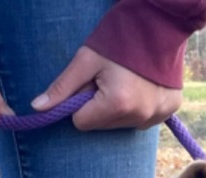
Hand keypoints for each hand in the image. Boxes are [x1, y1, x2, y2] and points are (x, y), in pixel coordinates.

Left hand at [31, 46, 182, 130]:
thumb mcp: (86, 59)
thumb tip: (37, 108)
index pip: (81, 123)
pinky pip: (144, 120)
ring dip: (119, 108)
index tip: (88, 84)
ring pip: (122, 125)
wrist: (160, 24)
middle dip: (99, 106)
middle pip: (103, 126)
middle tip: (108, 79)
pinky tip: (143, 87)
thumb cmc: (118, 39)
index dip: (80, 104)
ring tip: (126, 81)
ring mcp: (156, 116)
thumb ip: (62, 87)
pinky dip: (140, 107)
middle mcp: (138, 117)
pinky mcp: (168, 112)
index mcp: (116, 104)